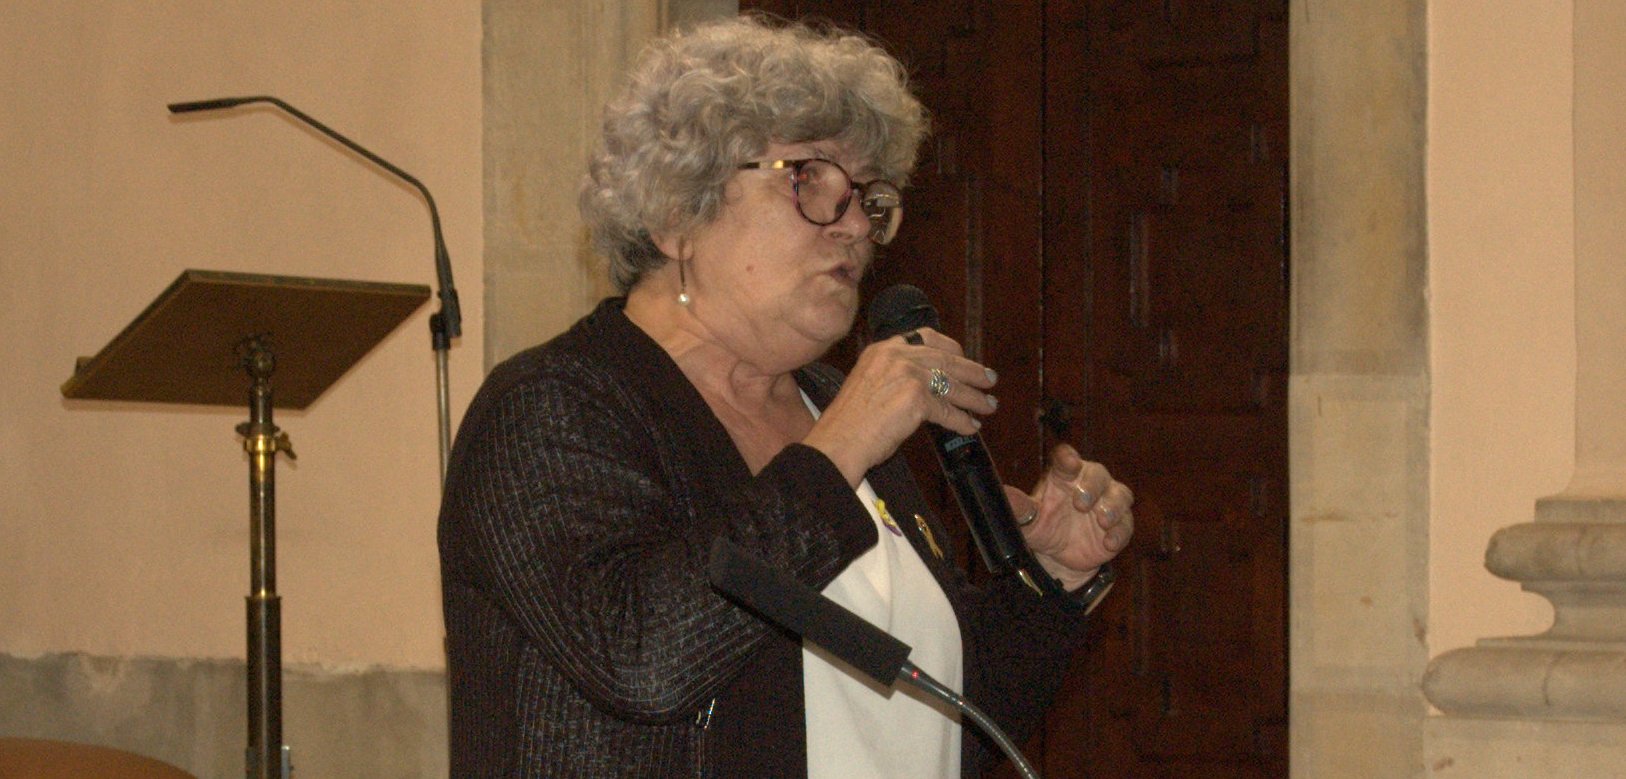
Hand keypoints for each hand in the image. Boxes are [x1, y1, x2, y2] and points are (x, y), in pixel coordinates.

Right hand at [804, 328, 998, 485]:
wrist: (837, 441)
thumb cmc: (848, 423)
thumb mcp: (868, 384)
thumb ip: (894, 377)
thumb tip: (927, 387)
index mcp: (883, 350)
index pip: (926, 337)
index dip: (951, 348)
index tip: (964, 356)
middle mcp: (896, 356)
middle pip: (946, 359)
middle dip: (972, 371)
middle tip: (989, 379)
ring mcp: (907, 375)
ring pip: (952, 384)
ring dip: (974, 397)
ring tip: (988, 405)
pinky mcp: (917, 398)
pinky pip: (948, 411)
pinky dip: (962, 421)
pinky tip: (970, 427)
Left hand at [1003, 444, 1133, 589]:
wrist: (1060, 558)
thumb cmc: (1044, 527)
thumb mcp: (1029, 521)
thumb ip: (1020, 508)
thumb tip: (1005, 496)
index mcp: (1063, 476)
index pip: (1066, 459)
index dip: (1068, 458)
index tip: (1068, 463)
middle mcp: (1088, 483)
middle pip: (1097, 473)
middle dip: (1093, 486)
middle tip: (1081, 502)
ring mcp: (1107, 503)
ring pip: (1120, 494)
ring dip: (1112, 506)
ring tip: (1101, 519)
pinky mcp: (1120, 525)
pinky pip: (1126, 524)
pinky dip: (1119, 532)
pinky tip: (1109, 542)